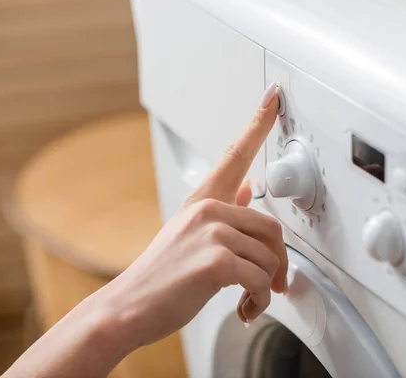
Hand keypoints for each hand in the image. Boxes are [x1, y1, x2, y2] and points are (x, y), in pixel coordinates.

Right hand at [102, 82, 286, 348]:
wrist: (127, 306)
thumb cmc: (159, 275)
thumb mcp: (188, 232)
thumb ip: (223, 207)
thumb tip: (248, 187)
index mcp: (203, 199)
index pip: (236, 153)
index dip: (258, 123)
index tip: (273, 97)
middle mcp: (207, 208)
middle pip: (272, 227)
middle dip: (278, 262)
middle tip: (271, 283)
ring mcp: (211, 231)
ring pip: (269, 257)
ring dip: (265, 287)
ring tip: (249, 298)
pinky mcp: (215, 260)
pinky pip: (259, 278)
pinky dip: (259, 300)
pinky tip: (245, 307)